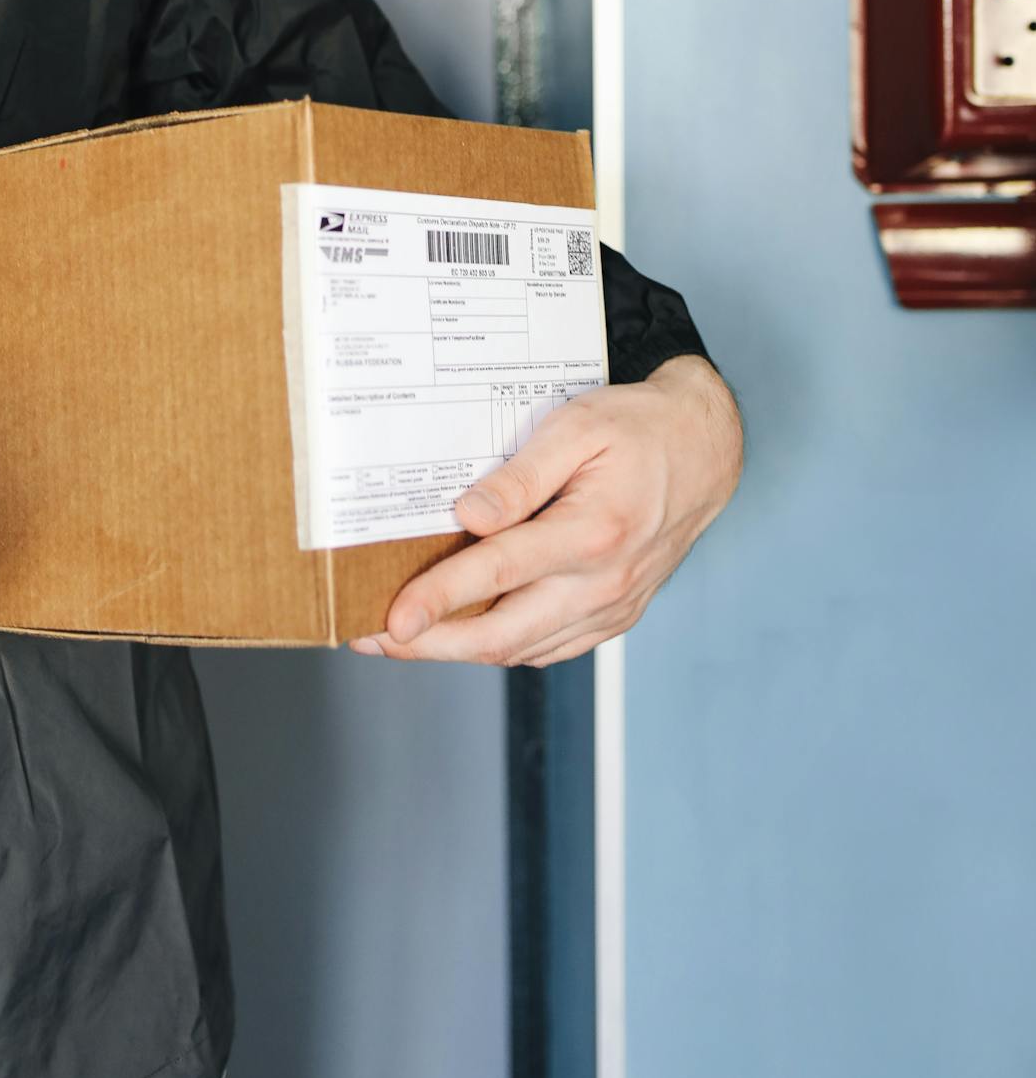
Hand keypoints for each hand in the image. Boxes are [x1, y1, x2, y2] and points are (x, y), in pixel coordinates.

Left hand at [350, 355, 741, 667]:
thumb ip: (520, 476)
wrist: (705, 449)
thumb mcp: (577, 427)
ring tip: (404, 637)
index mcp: (593, 533)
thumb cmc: (639, 429)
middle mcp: (604, 583)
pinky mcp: (615, 615)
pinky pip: (550, 647)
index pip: (497, 576)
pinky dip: (502, 646)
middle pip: (502, 636)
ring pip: (522, 649)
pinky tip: (464, 631)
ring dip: (459, 651)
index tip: (389, 618)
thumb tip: (467, 516)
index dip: (436, 601)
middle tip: (371, 637)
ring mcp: (612, 607)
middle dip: (429, 644)